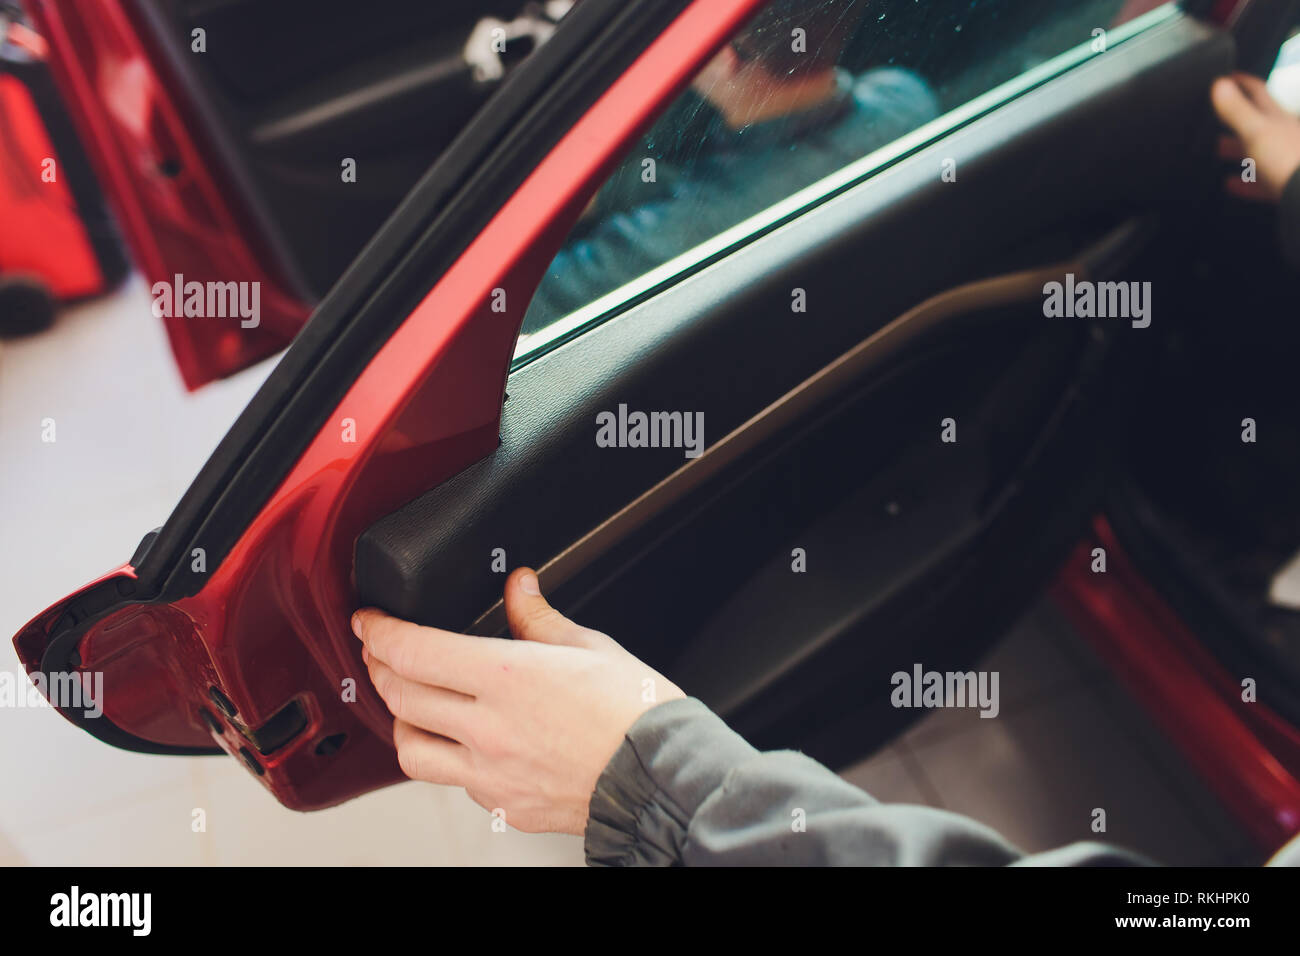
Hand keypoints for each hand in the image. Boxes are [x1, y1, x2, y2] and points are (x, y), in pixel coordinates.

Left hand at [352, 568, 684, 834]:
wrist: (662, 779)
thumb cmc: (638, 714)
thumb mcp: (590, 647)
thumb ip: (540, 618)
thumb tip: (519, 588)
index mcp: (507, 677)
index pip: (414, 650)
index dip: (378, 631)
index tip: (369, 621)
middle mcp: (489, 728)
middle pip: (399, 696)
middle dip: (378, 666)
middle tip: (379, 651)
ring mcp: (491, 773)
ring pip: (409, 749)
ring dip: (398, 719)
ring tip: (407, 701)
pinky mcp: (503, 805)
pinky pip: (453, 781)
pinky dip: (446, 756)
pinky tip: (460, 741)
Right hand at [1212, 72, 1299, 201]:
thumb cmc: (1285, 158)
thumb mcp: (1255, 130)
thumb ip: (1236, 110)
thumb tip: (1219, 84)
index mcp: (1276, 118)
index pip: (1258, 92)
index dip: (1242, 82)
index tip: (1228, 76)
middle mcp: (1282, 134)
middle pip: (1256, 122)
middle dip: (1235, 119)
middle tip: (1215, 120)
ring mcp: (1283, 158)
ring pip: (1257, 150)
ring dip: (1238, 149)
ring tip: (1219, 151)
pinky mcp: (1281, 182)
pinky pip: (1259, 180)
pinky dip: (1244, 180)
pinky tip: (1231, 183)